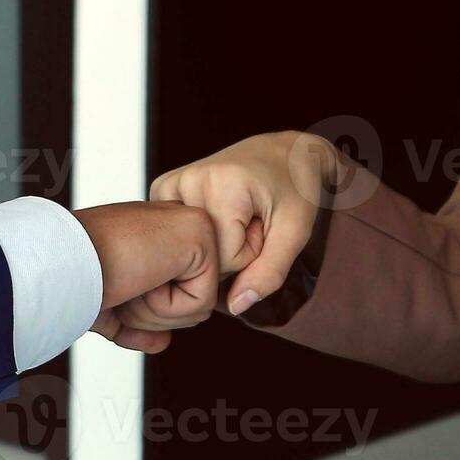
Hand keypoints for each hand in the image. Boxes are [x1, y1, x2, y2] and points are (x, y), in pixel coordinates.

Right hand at [77, 201, 223, 353]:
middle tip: (121, 287)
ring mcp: (193, 225)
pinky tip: (141, 277)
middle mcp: (177, 223)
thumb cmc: (71, 279)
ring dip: (155, 311)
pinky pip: (201, 303)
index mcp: (155, 232)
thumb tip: (162, 342)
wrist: (58, 264)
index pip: (174, 291)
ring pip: (198, 308)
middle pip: (191, 303)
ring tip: (128, 280)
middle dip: (152, 314)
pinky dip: (165, 305)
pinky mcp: (201, 236)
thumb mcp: (107, 306)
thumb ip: (136, 323)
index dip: (144, 308)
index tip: (115, 287)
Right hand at [150, 131, 343, 317]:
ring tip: (237, 214)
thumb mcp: (295, 231)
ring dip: (217, 242)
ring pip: (188, 248)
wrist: (286, 152)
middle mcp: (188, 179)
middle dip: (230, 250)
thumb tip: (236, 306)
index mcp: (220, 183)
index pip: (222, 259)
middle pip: (201, 255)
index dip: (249, 254)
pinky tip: (217, 214)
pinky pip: (179, 236)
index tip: (262, 227)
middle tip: (251, 220)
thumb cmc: (296, 187)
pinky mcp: (163, 189)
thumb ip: (269, 272)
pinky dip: (201, 234)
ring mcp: (170, 184)